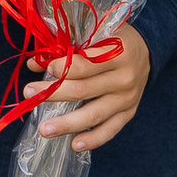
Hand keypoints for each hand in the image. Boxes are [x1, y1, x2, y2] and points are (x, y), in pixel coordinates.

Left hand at [35, 22, 148, 150]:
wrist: (147, 51)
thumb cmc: (116, 38)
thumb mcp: (97, 32)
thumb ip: (68, 45)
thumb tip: (35, 63)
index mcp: (118, 53)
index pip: (84, 65)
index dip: (62, 68)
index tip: (45, 68)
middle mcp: (124, 78)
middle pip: (83, 90)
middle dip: (53, 93)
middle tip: (29, 95)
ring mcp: (127, 99)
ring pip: (93, 115)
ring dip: (67, 124)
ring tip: (45, 130)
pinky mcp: (128, 113)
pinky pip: (110, 130)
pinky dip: (92, 140)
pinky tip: (74, 145)